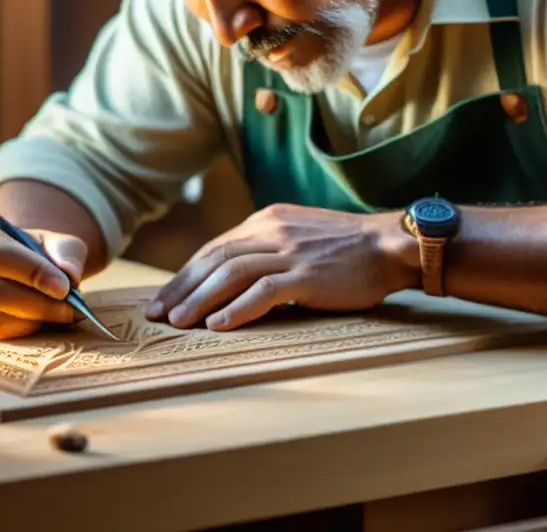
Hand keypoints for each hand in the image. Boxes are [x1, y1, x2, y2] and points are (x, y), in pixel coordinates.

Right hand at [0, 218, 87, 339]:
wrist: (24, 268)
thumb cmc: (41, 252)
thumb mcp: (58, 243)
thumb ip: (67, 253)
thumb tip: (70, 275)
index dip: (32, 272)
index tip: (65, 288)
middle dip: (38, 303)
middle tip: (72, 308)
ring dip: (35, 319)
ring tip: (62, 313)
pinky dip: (25, 330)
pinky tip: (42, 319)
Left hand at [144, 204, 420, 330]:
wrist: (389, 245)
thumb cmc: (347, 247)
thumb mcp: (300, 235)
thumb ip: (268, 246)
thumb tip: (233, 273)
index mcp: (268, 220)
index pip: (215, 247)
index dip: (186, 273)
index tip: (166, 296)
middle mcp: (273, 231)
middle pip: (214, 258)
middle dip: (181, 287)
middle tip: (157, 313)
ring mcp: (290, 252)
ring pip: (231, 274)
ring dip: (199, 299)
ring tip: (178, 322)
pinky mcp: (307, 275)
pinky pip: (263, 291)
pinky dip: (237, 309)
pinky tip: (217, 325)